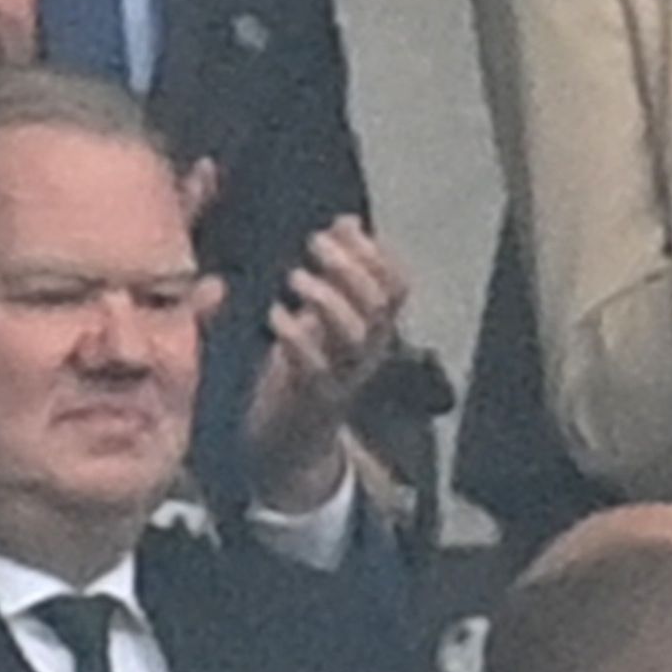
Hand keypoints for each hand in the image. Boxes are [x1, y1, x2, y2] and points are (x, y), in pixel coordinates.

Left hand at [234, 215, 413, 518]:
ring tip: (294, 278)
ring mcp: (345, 378)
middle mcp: (368, 353)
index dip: (375, 252)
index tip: (341, 226)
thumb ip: (336, 273)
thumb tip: (346, 221)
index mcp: (374, 330)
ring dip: (327, 298)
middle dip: (350, 265)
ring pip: (355, 333)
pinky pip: (314, 366)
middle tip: (314, 243)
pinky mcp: (315, 400)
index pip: (397, 285)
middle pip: (378, 302)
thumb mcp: (323, 319)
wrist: (291, 450)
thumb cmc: (303, 373)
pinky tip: (275, 317)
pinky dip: (295, 337)